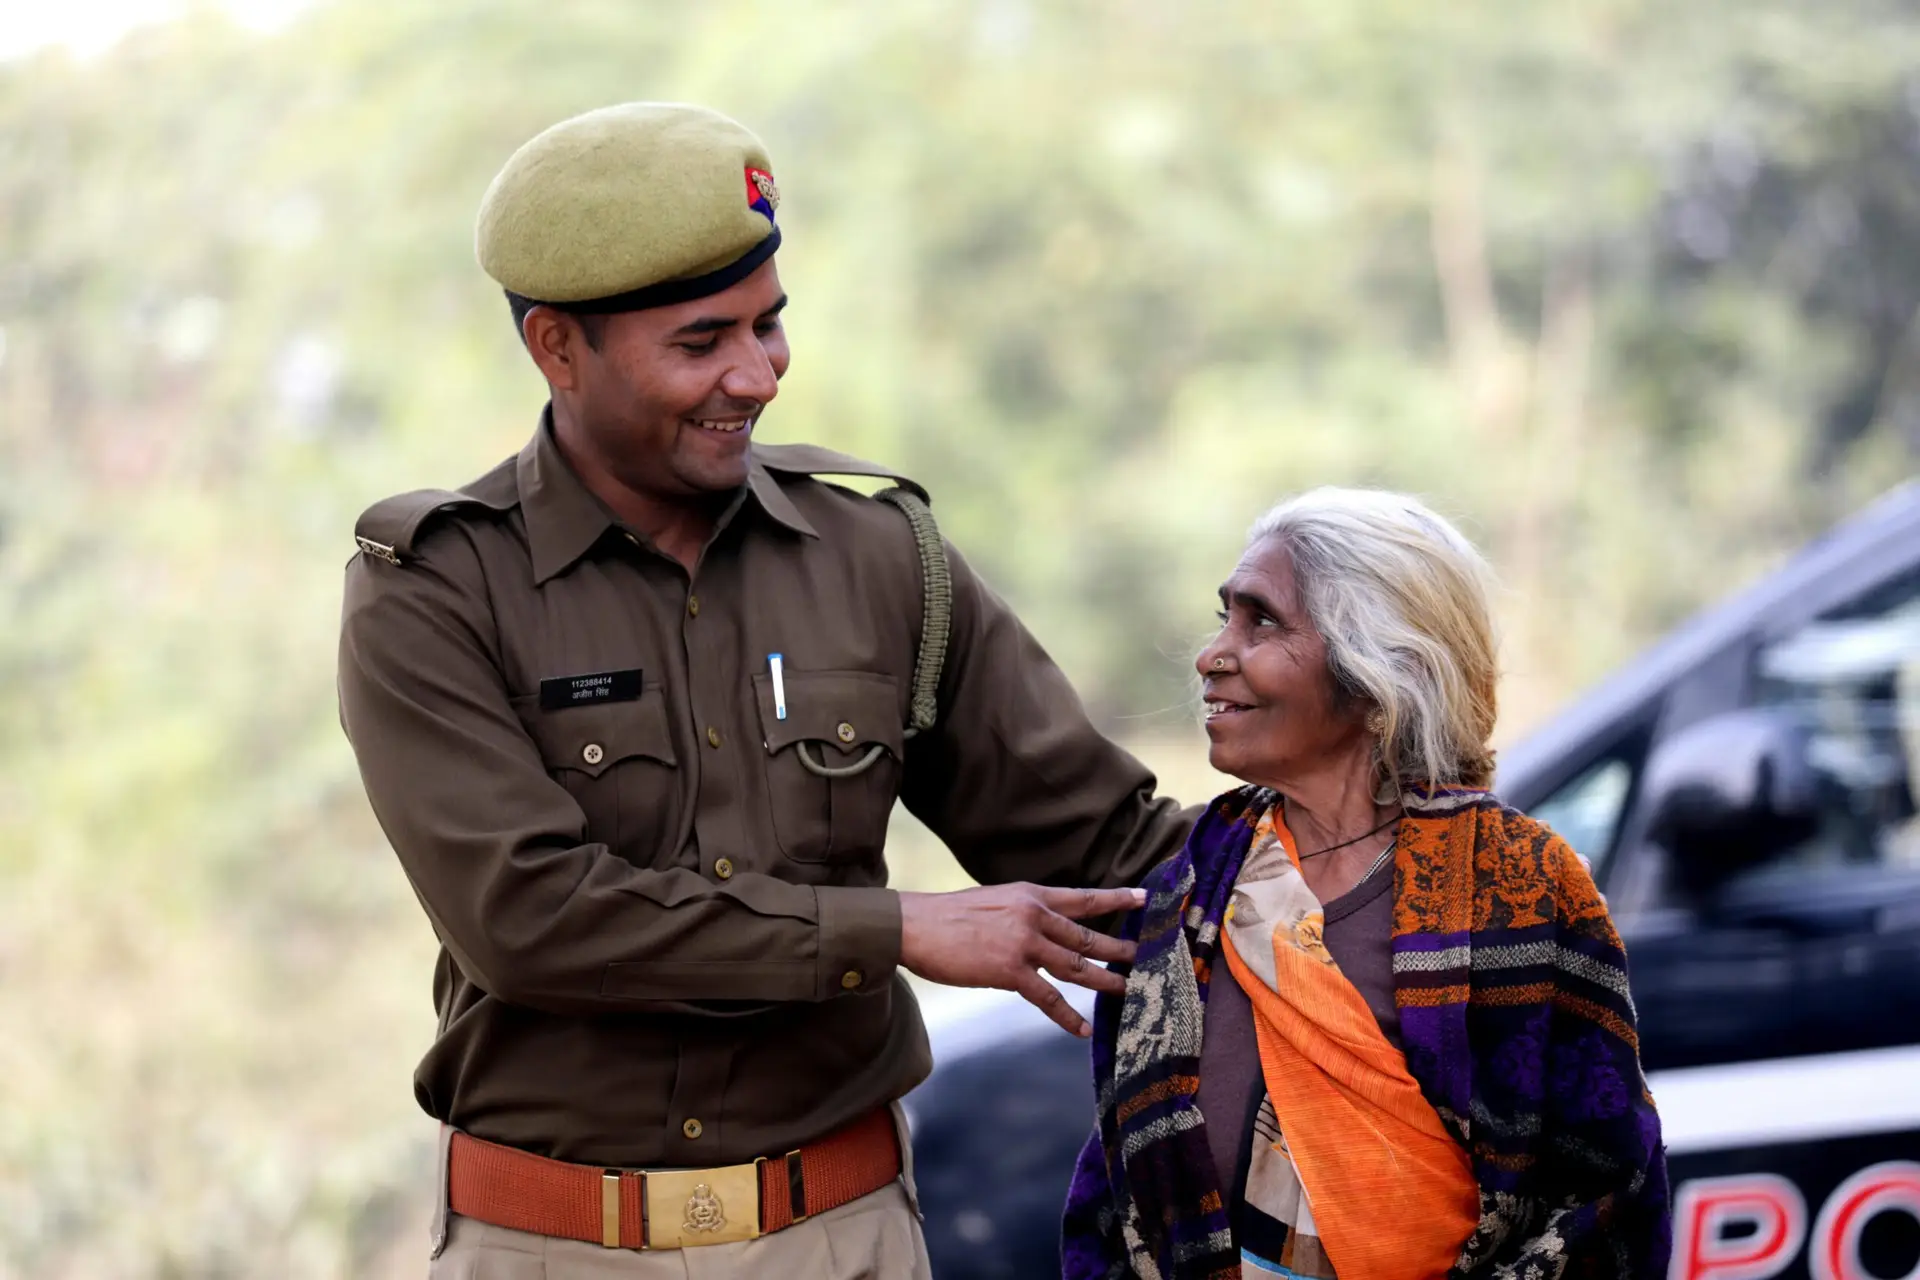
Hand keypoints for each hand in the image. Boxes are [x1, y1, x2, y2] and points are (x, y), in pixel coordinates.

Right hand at [897, 884, 1145, 1036]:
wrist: (915, 925)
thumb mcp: (994, 901)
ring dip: (1105, 981)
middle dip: (1119, 949)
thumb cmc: (948, 916)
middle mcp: (1033, 915)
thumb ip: (1022, 912)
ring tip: (1128, 991)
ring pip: (1076, 965)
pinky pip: (1048, 997)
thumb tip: (1042, 927)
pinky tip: (1082, 1029)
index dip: (1114, 899)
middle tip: (1148, 956)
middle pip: (1087, 935)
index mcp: (1030, 895)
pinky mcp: (1010, 971)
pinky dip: (1068, 1016)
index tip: (1143, 898)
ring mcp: (1024, 943)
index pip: (1082, 897)